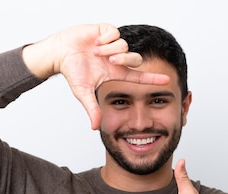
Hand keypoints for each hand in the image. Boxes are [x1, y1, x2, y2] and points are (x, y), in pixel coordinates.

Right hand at [24, 24, 169, 129]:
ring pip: (125, 45)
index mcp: (116, 72)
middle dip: (124, 59)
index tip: (167, 81)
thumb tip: (95, 128)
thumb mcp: (83, 92)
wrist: (60, 53)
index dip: (153, 78)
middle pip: (135, 58)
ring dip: (110, 49)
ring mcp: (113, 44)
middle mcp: (117, 58)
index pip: (139, 76)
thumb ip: (92, 108)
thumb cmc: (72, 71)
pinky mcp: (106, 31)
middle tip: (110, 61)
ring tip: (96, 52)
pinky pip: (115, 33)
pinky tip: (95, 42)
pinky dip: (105, 39)